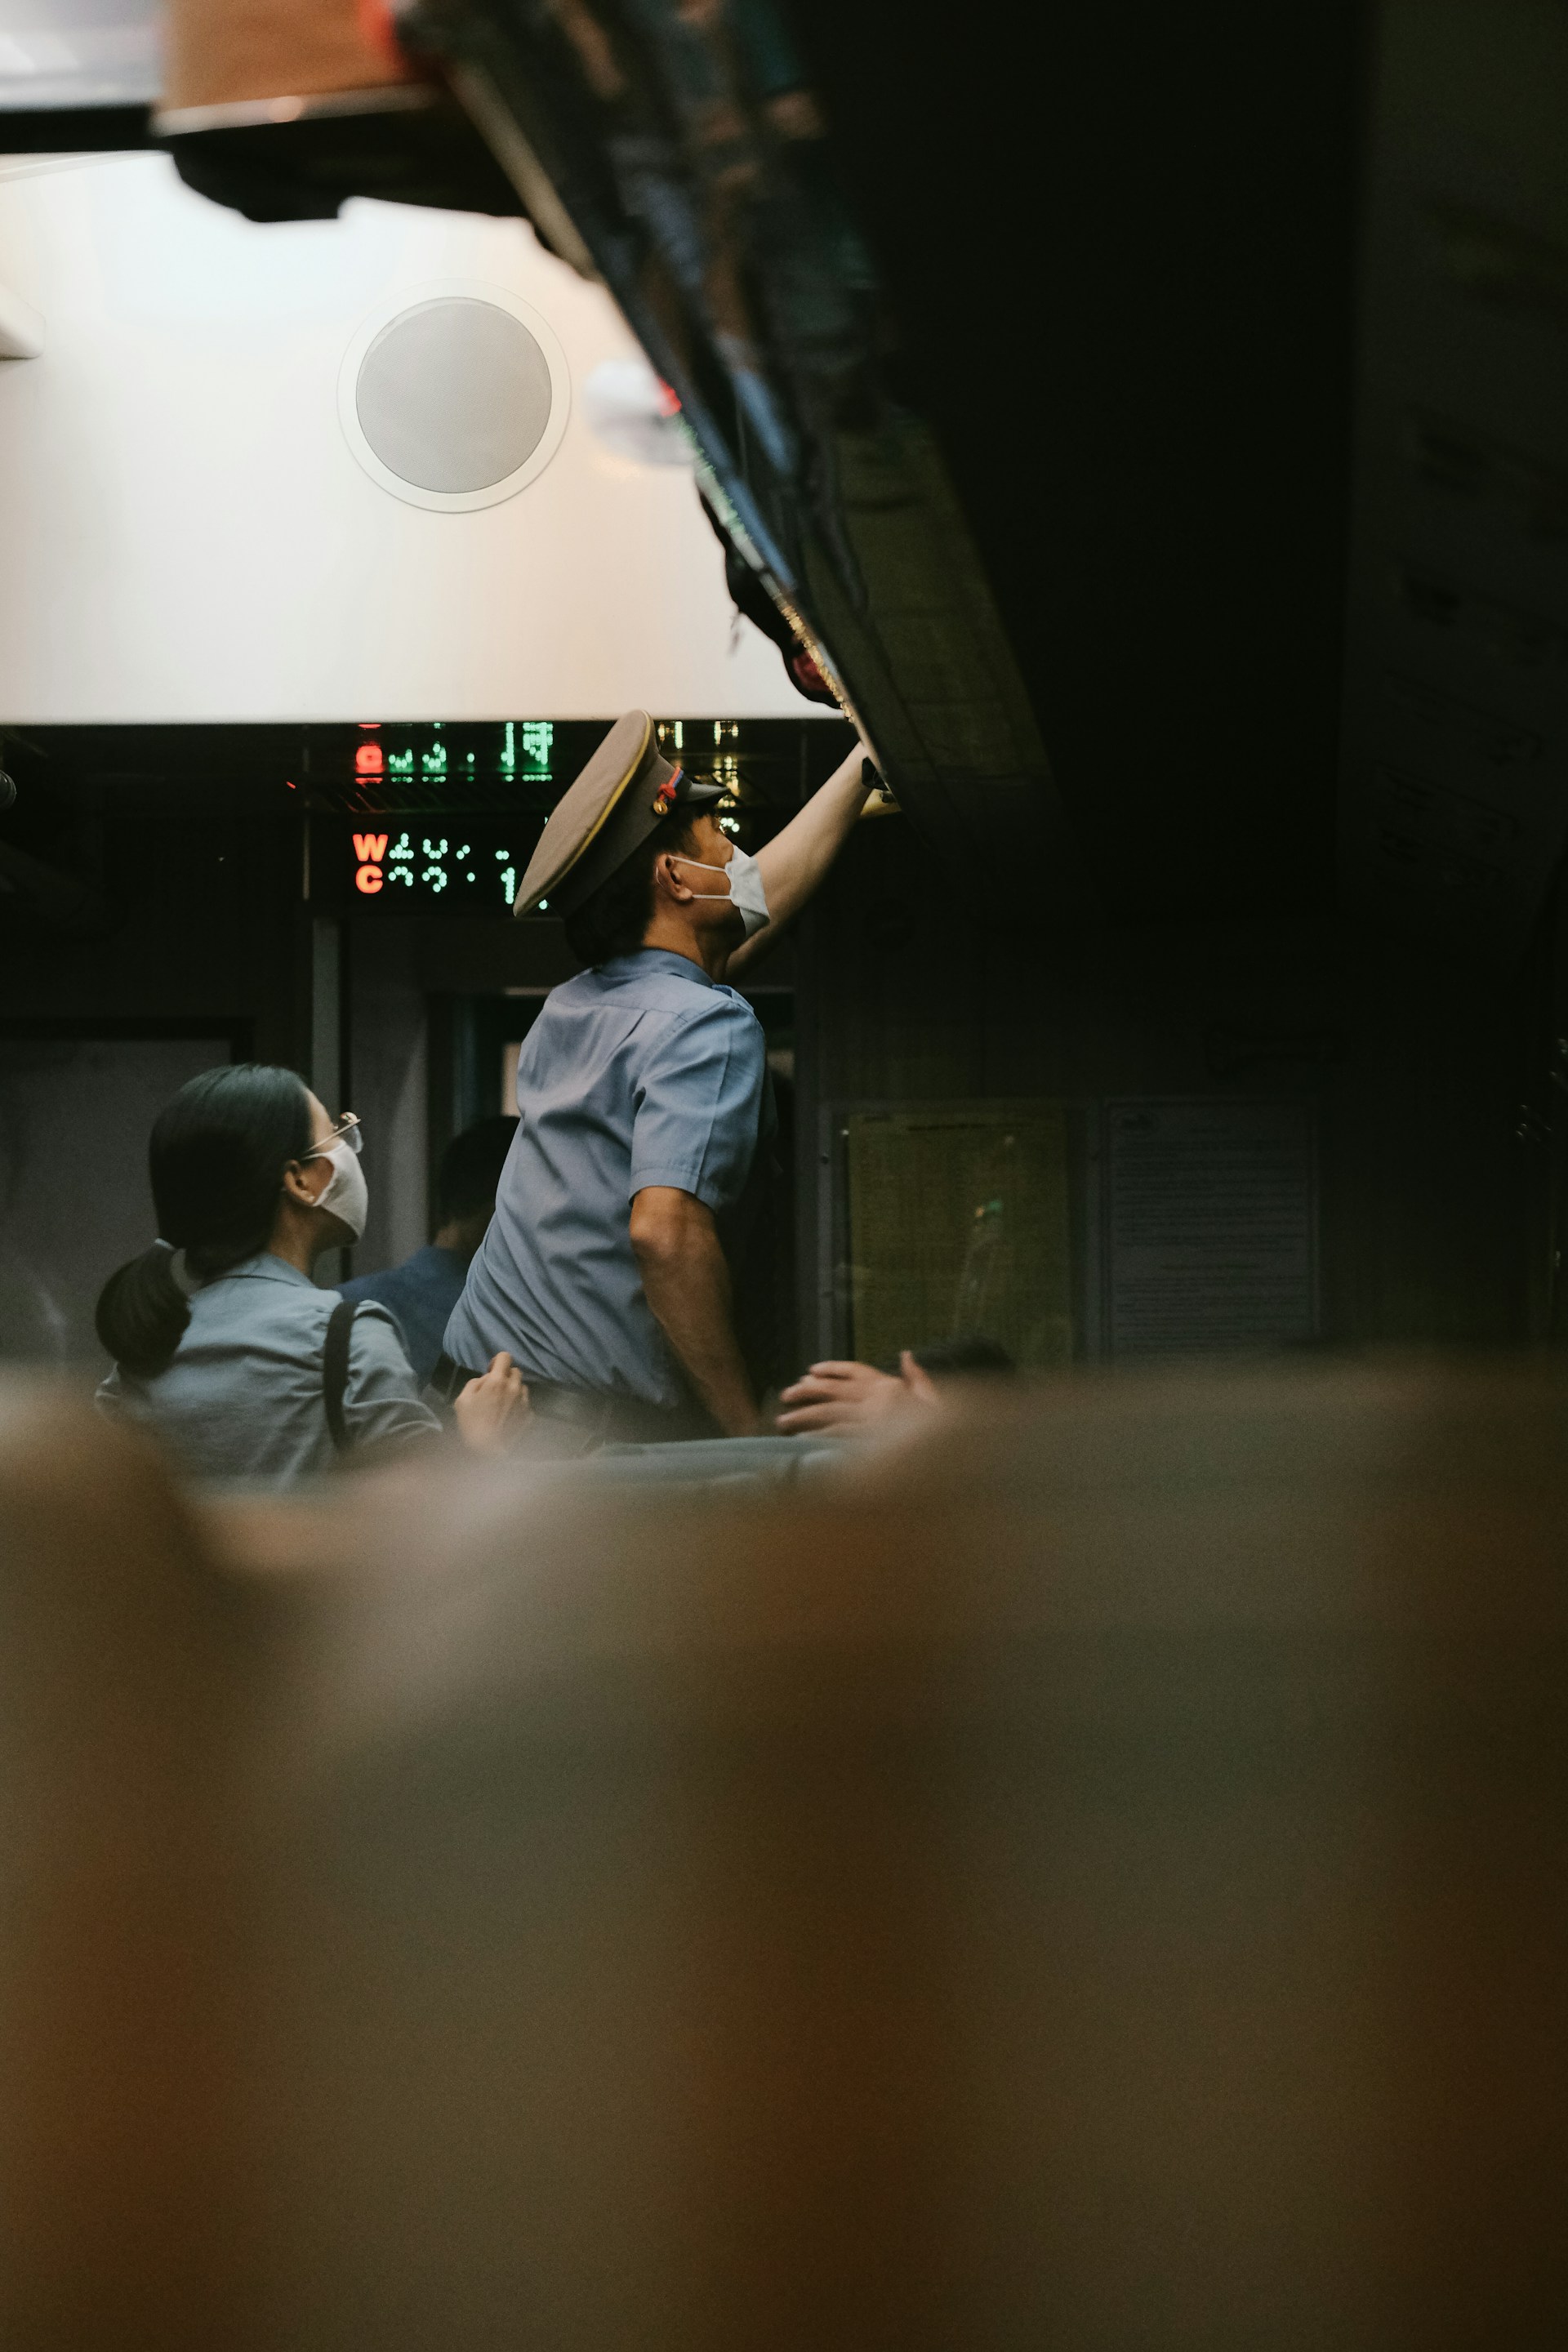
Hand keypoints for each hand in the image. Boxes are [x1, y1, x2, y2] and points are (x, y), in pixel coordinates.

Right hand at [453, 1353, 528, 1453]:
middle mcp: (515, 1388)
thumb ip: (475, 1383)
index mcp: (497, 1381)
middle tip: (496, 1389)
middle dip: (506, 1376)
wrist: (488, 1451)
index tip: (491, 1371)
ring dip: (514, 1390)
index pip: (505, 1357)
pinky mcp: (530, 1415)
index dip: (497, 1361)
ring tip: (503, 1404)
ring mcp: (525, 1402)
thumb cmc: (471, 1424)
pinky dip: (518, 1406)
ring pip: (522, 1387)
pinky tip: (509, 1417)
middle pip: (516, 1371)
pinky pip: (525, 1404)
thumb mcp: (462, 1400)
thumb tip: (485, 1380)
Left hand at [775, 1351, 939, 1434]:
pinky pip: (838, 1436)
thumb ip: (918, 1377)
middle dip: (807, 1391)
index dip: (831, 1370)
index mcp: (892, 1387)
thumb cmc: (947, 1431)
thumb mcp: (935, 1399)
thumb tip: (907, 1354)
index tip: (811, 1371)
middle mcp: (879, 1399)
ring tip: (783, 1422)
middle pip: (833, 1390)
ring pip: (829, 1413)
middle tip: (785, 1395)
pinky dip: (818, 1437)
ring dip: (803, 1417)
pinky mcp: (870, 1443)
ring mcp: (873, 1421)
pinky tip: (802, 1440)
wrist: (955, 1454)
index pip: (855, 1371)